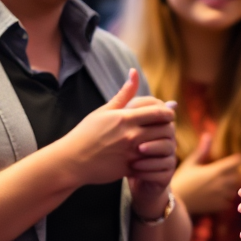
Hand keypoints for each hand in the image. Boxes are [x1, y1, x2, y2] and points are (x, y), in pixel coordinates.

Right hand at [59, 70, 175, 186]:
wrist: (71, 161)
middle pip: (164, 129)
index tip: (168, 114)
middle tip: (168, 127)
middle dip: (169, 128)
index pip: (158, 113)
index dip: (168, 113)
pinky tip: (152, 156)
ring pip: (160, 147)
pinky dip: (154, 160)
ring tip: (163, 141)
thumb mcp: (104, 111)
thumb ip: (123, 94)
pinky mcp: (128, 168)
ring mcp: (130, 153)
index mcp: (125, 118)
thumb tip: (134, 72)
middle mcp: (130, 135)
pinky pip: (150, 164)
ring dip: (165, 143)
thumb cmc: (86, 133)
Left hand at [128, 98, 177, 213]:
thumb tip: (132, 71)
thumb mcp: (122, 124)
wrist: (127, 177)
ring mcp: (167, 156)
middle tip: (137, 139)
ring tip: (137, 153)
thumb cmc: (123, 147)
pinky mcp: (165, 174)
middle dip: (154, 133)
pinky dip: (149, 169)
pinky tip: (135, 170)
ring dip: (152, 151)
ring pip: (168, 149)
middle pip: (168, 129)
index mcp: (156, 125)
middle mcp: (165, 139)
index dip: (151, 114)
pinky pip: (163, 170)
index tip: (133, 119)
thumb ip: (127, 99)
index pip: (161, 112)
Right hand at [172, 133, 240, 215]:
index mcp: (216, 170)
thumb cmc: (181, 180)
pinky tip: (217, 195)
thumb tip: (207, 135)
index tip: (238, 158)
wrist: (174, 202)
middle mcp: (221, 183)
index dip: (239, 159)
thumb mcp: (190, 163)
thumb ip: (202, 150)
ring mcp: (220, 196)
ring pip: (234, 189)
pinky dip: (226, 198)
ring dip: (231, 186)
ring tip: (222, 183)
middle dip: (235, 172)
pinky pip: (229, 201)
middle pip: (238, 175)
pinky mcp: (218, 206)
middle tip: (229, 171)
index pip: (237, 162)